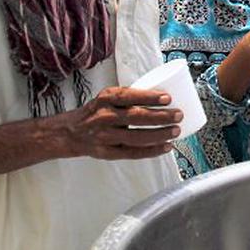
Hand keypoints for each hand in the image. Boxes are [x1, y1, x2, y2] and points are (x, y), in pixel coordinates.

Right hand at [56, 87, 180, 160]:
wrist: (70, 132)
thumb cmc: (97, 112)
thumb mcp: (107, 98)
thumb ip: (129, 98)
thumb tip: (165, 96)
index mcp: (105, 99)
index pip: (128, 96)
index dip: (149, 97)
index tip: (167, 98)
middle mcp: (104, 117)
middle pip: (136, 117)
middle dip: (161, 117)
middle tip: (179, 115)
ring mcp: (105, 136)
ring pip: (136, 137)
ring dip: (159, 135)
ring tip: (176, 131)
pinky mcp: (107, 152)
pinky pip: (132, 153)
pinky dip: (152, 151)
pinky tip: (166, 147)